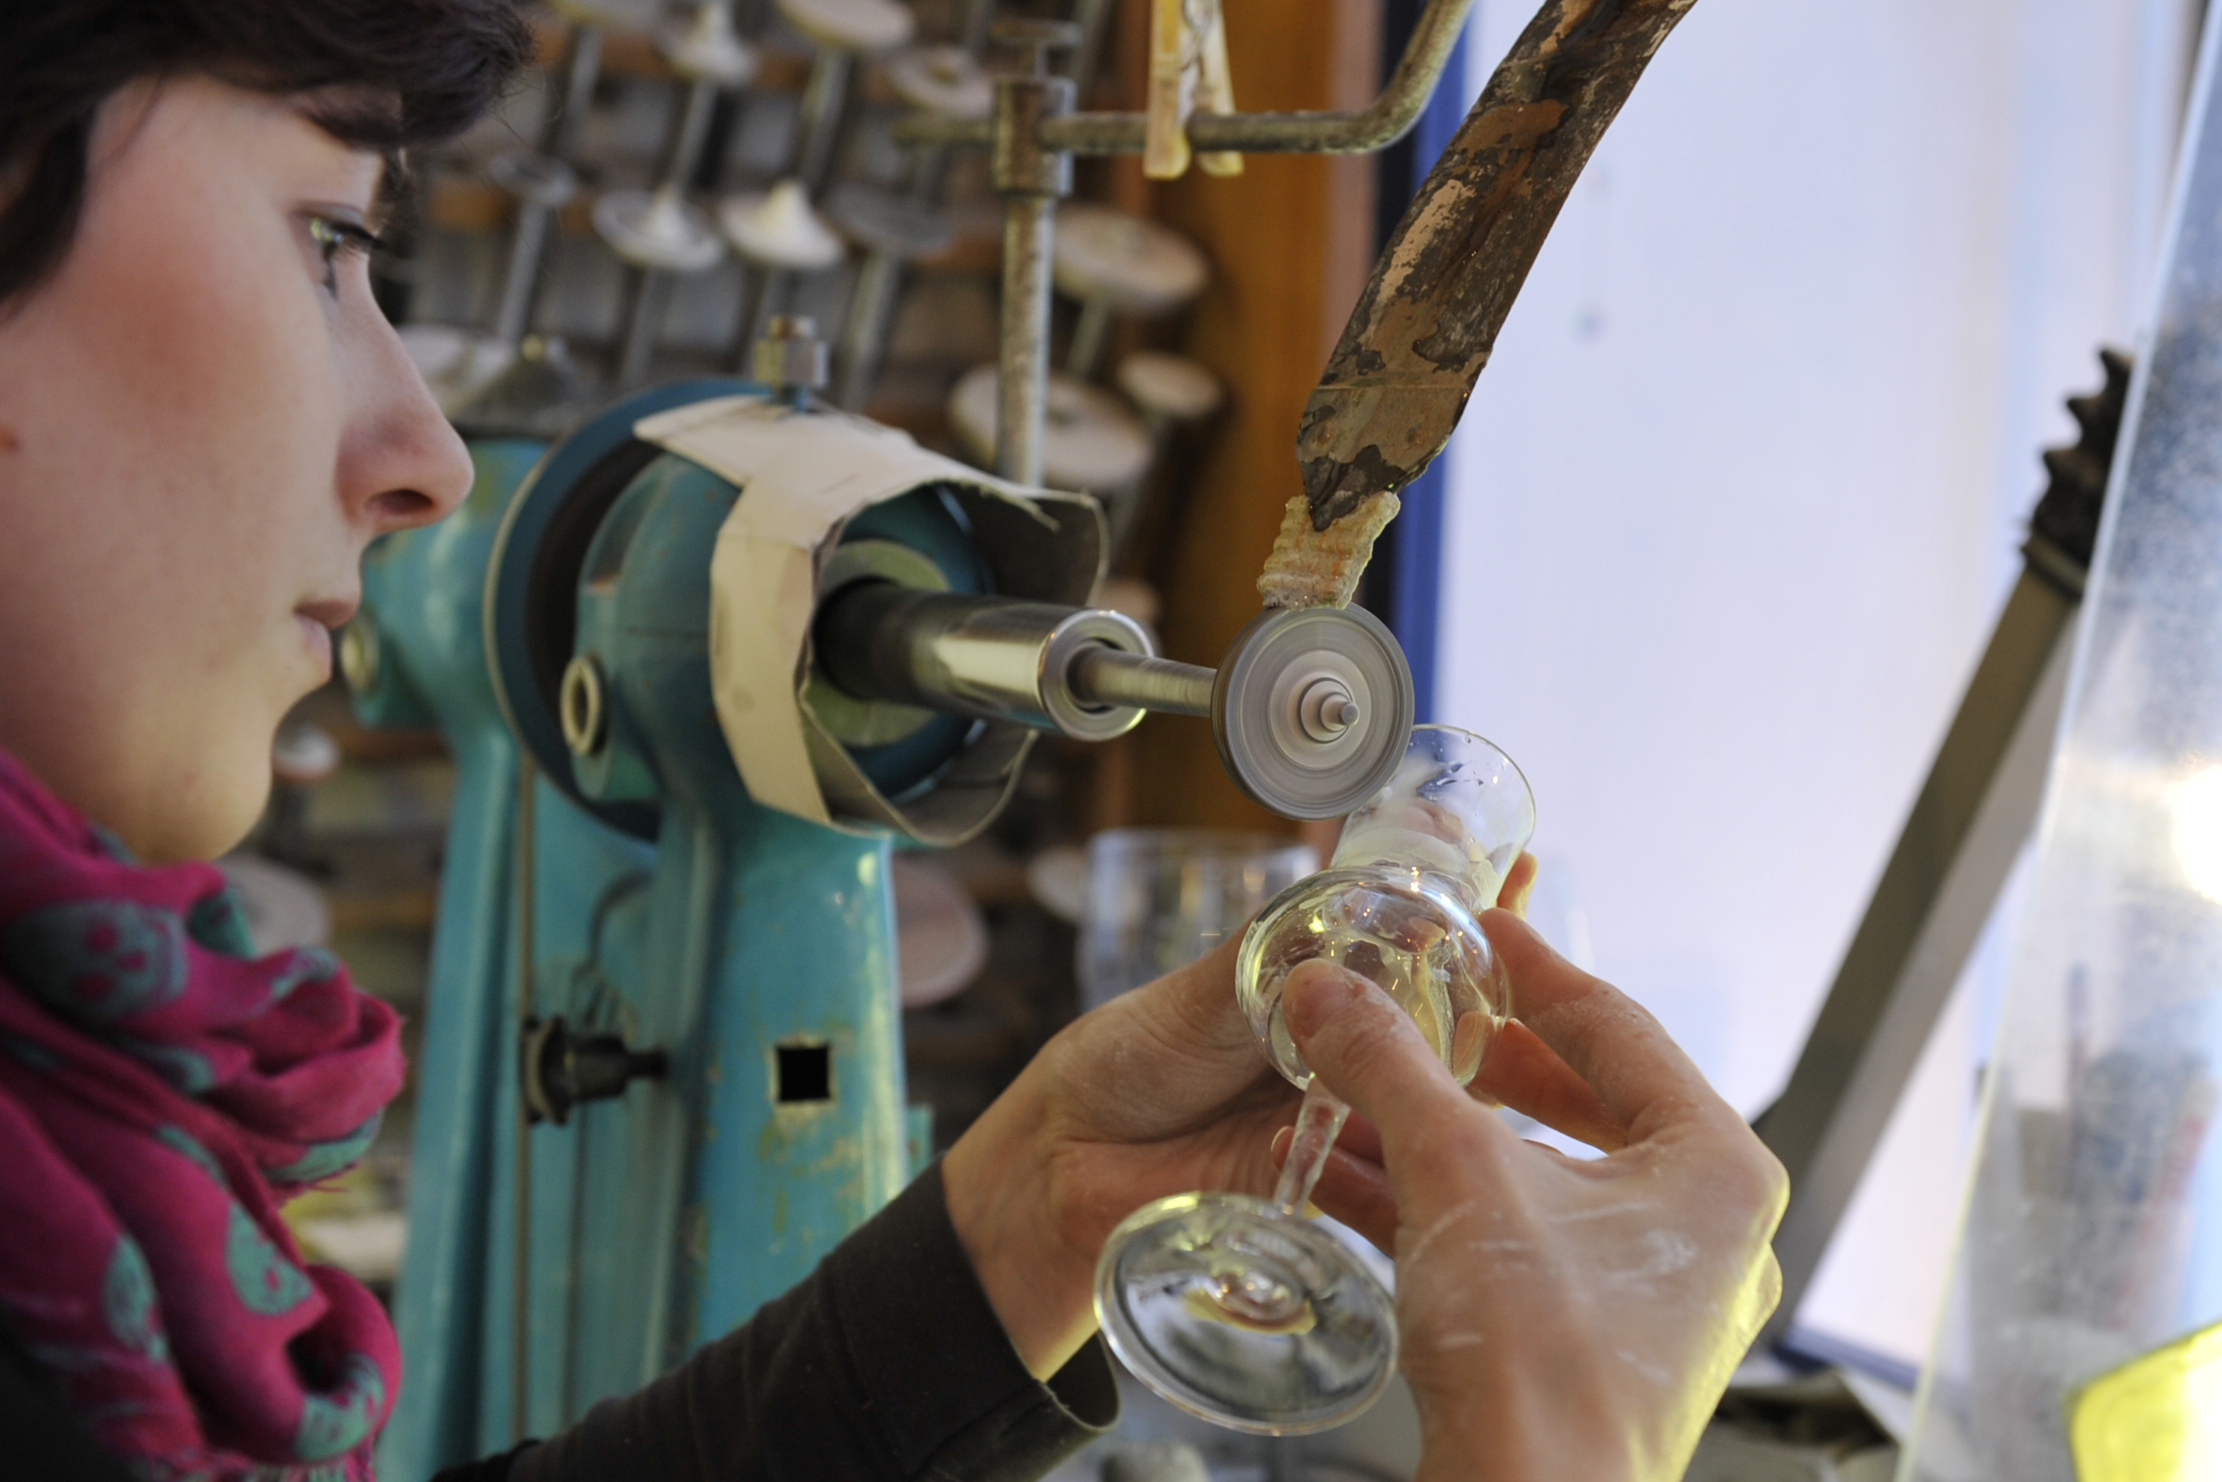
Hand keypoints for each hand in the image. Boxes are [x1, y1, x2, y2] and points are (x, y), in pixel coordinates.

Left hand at [942, 854, 1537, 1378]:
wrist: (1069, 1164)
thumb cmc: (1123, 1066)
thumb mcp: (1202, 993)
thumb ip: (1271, 958)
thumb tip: (1341, 906)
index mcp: (1311, 985)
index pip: (1401, 936)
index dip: (1457, 903)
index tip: (1508, 858)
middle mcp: (1344, 1047)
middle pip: (1441, 1004)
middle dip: (1491, 959)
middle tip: (1521, 909)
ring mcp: (1347, 1113)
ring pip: (1434, 1077)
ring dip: (1475, 1038)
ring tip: (1509, 989)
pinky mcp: (1340, 1180)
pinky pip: (1395, 1152)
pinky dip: (1422, 1124)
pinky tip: (1449, 1094)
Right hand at [1278, 912, 1786, 1481]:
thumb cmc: (1540, 1355)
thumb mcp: (1454, 1167)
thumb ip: (1389, 1062)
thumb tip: (1327, 987)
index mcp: (1716, 1167)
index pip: (1619, 1028)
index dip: (1534, 969)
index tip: (1477, 931)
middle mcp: (1705, 1230)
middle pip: (1581, 1102)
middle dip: (1476, 1059)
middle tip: (1420, 1009)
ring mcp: (1652, 1295)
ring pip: (1536, 1176)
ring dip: (1437, 1132)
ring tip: (1356, 1089)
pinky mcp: (1591, 1345)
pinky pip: (1513, 1241)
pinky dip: (1435, 1203)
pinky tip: (1342, 1174)